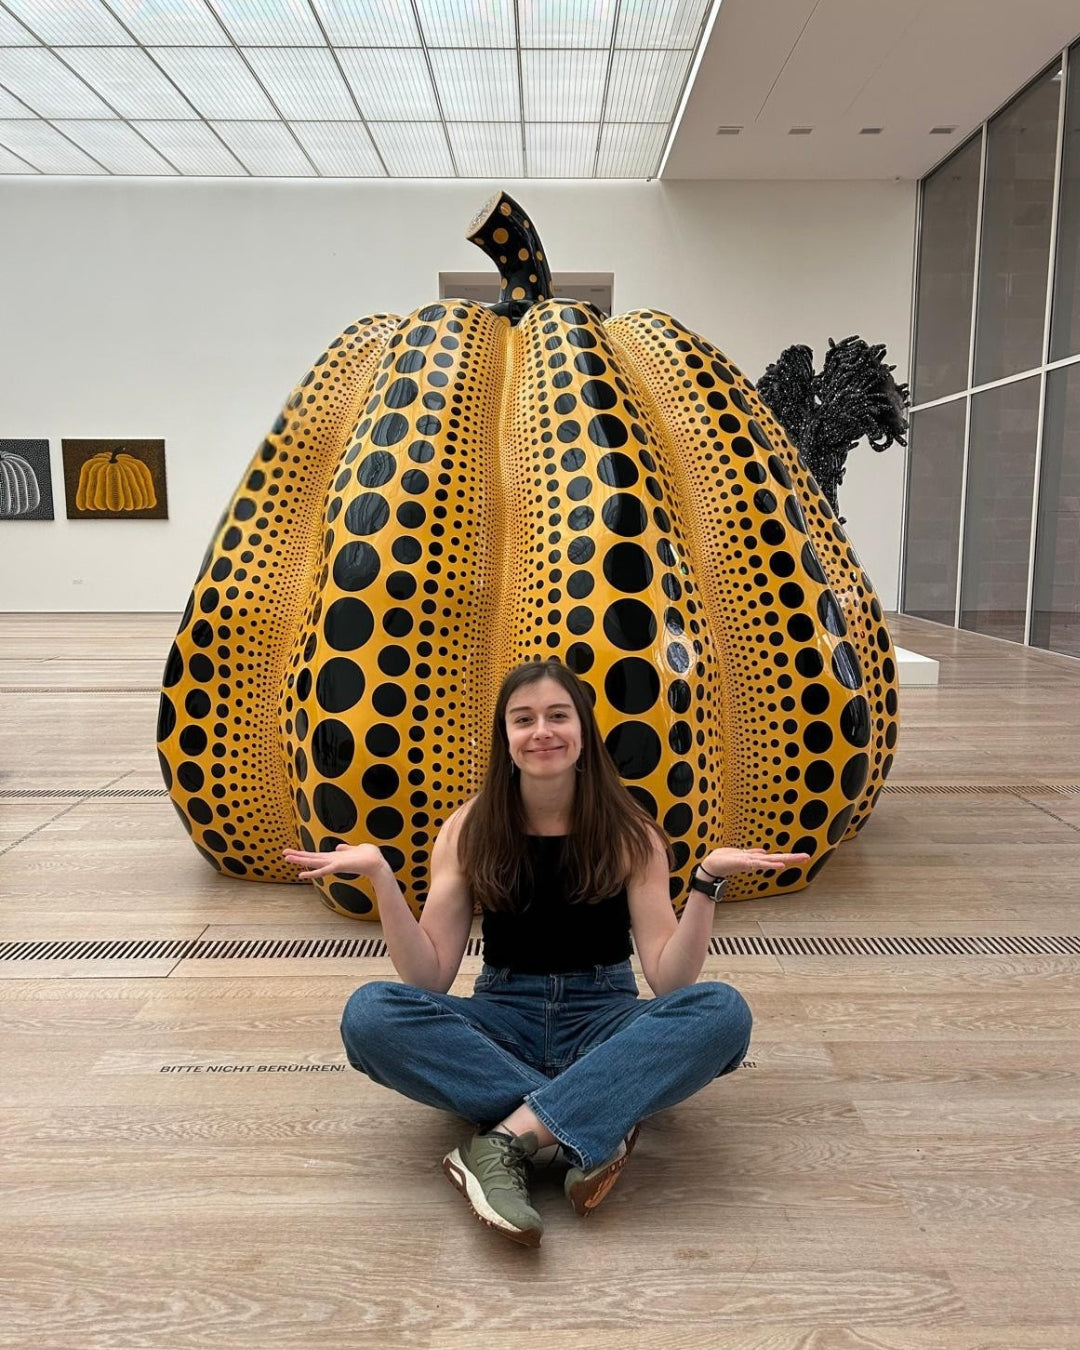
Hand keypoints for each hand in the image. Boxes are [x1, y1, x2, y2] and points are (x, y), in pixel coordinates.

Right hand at [282, 842, 386, 881]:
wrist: (377, 864)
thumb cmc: (368, 857)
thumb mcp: (354, 849)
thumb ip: (346, 849)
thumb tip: (338, 847)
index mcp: (334, 858)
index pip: (316, 855)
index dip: (304, 854)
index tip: (293, 852)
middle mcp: (331, 862)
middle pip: (311, 858)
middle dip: (297, 856)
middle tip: (283, 853)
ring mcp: (333, 864)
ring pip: (313, 862)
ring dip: (300, 860)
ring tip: (287, 858)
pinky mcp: (337, 866)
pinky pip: (322, 871)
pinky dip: (312, 873)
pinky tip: (301, 875)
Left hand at [697, 848, 811, 878]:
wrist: (711, 866)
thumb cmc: (724, 860)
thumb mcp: (740, 853)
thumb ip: (752, 853)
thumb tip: (763, 851)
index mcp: (756, 859)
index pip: (775, 857)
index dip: (789, 856)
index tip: (802, 856)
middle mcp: (756, 861)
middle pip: (778, 858)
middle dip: (793, 858)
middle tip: (807, 857)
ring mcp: (751, 863)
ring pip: (771, 861)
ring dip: (785, 860)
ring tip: (798, 859)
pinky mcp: (744, 864)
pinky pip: (759, 864)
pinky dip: (770, 865)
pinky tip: (779, 866)